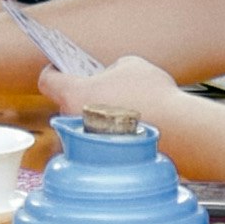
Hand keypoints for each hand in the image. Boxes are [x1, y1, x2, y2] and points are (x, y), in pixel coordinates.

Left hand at [37, 52, 185, 132]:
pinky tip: (126, 124)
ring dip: (94, 115)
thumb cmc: (152, 94)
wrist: (177, 131)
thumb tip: (107, 79)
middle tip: (98, 85)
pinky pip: (97, 140)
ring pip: (82, 123)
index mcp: (74, 94)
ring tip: (117, 105)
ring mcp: (84, 142)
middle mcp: (72, 120)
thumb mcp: (130, 65)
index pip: (47, 80)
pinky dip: (107, 133)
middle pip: (66, 102)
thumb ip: (110, 69)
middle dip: (81, 93)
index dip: (53, 71)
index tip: (59, 67)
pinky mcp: (100, 158)